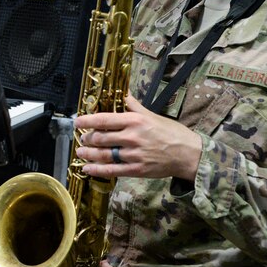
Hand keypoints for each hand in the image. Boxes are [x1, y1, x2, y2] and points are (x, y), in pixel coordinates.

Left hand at [74, 93, 201, 180]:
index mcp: (135, 121)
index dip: (87, 120)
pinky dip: (97, 170)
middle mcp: (132, 137)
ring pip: (103, 154)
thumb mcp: (152, 115)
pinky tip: (87, 168)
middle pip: (101, 138)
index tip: (77, 121)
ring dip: (88, 153)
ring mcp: (133, 155)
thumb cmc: (172, 133)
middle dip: (87, 138)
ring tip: (81, 151)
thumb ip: (134, 106)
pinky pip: (111, 170)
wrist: (188, 154)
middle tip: (82, 137)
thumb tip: (123, 95)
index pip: (104, 119)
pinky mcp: (136, 170)